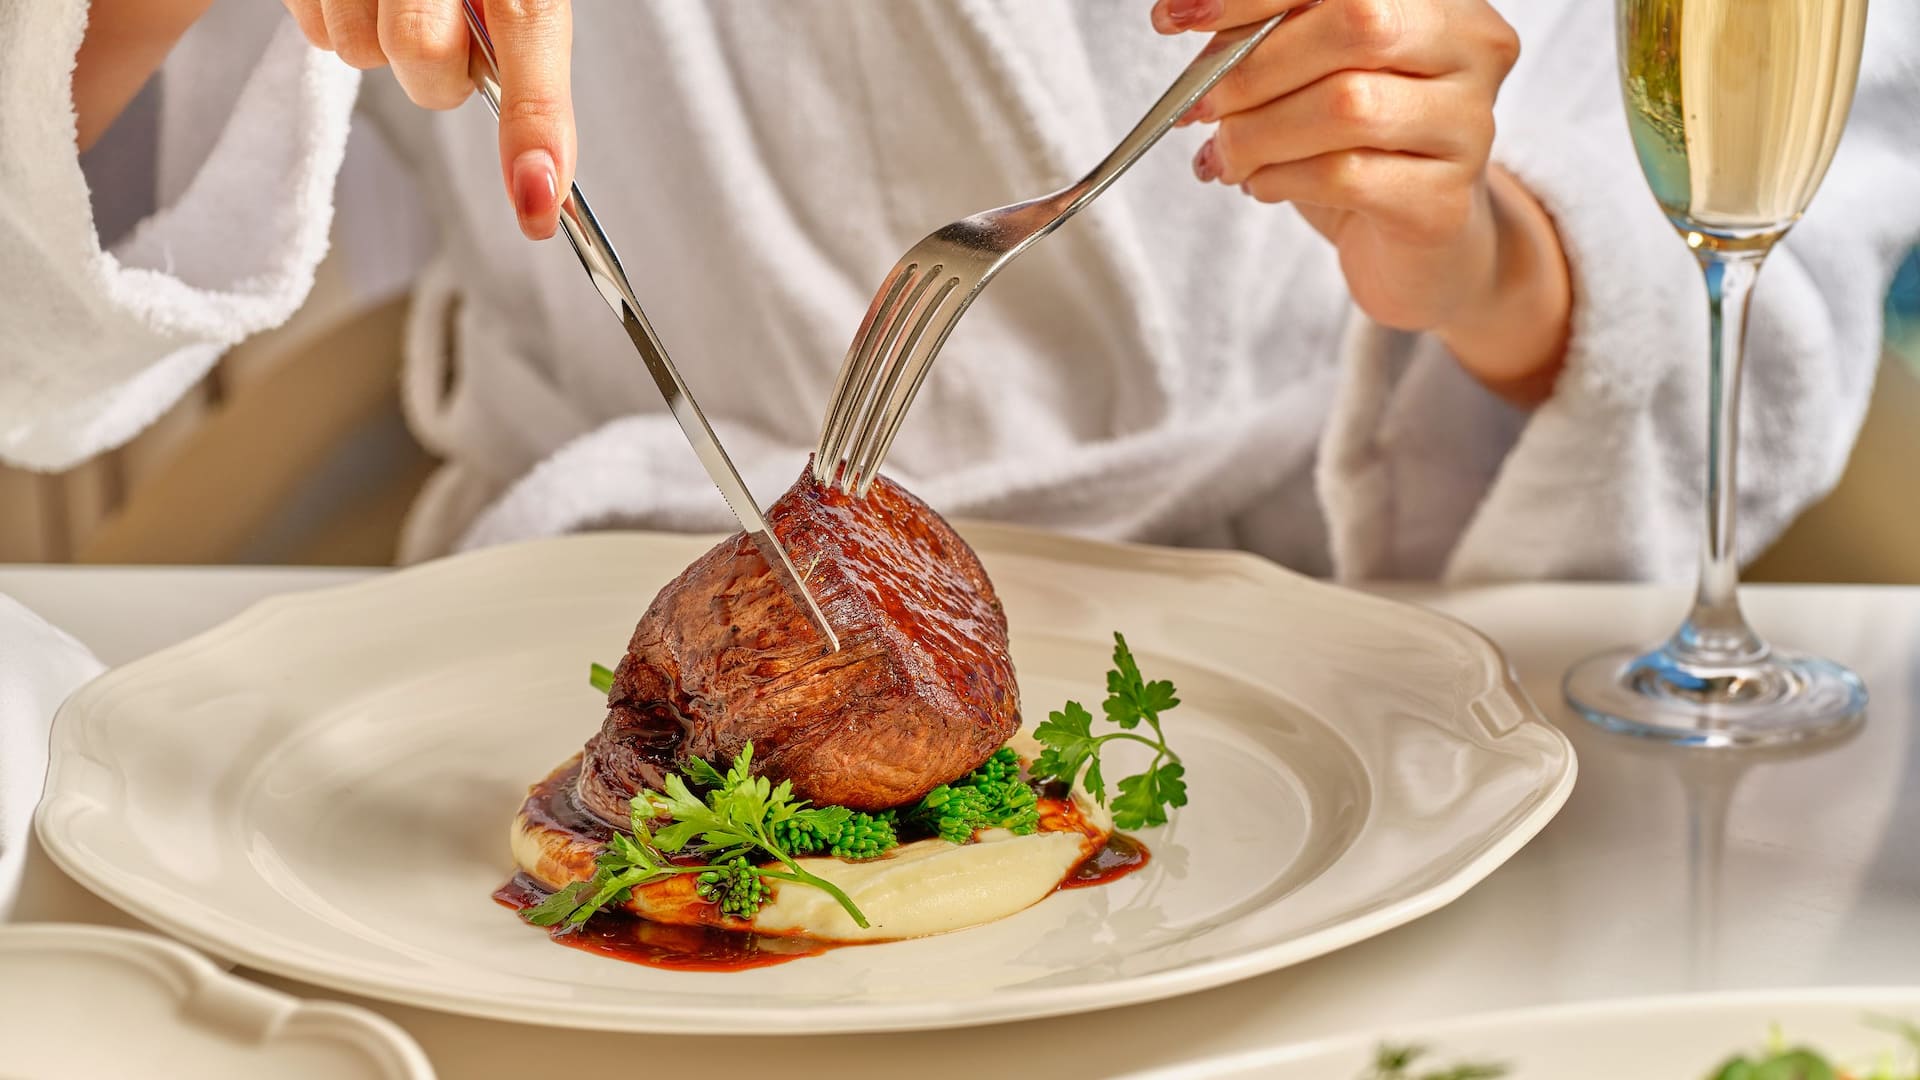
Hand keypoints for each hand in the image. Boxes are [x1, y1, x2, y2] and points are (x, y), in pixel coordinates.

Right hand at [283, 0, 574, 239]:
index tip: (538, 202)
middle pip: (425, 57)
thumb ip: (524, 37)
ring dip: (378, 42)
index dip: (535, 127)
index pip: (531, 31)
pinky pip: (315, 30)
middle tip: (443, 34)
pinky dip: (334, 18)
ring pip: (358, 50)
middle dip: (436, 75)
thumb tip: (542, 170)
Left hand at [1155, 0, 1571, 404]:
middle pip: (1358, 25)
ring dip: (1259, 132)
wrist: (1418, 247)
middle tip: (1200, 104)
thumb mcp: (1310, 74)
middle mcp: (1471, 50)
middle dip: (1255, 65)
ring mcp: (1468, 126)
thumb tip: (1187, 16)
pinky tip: (1260, 183)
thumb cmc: (1358, 148)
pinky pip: (1346, 176)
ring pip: (1349, 106)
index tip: (1175, 16)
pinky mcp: (1444, 201)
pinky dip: (1281, 178)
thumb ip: (1268, 35)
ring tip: (1226, 154)